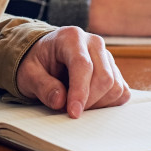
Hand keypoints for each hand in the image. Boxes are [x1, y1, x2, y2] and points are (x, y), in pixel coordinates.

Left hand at [15, 26, 129, 117]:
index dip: (80, 92)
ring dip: (97, 104)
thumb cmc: (37, 62)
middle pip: (104, 78)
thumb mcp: (28, 73)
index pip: (83, 65)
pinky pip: (121, 92)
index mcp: (70, 37)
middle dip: (88, 101)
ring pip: (115, 87)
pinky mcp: (114, 70)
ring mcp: (107, 56)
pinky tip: (89, 101)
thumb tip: (60, 101)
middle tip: (68, 109)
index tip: (73, 112)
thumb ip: (42, 85)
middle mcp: (93, 42)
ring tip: (76, 103)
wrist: (45, 55)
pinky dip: (108, 103)